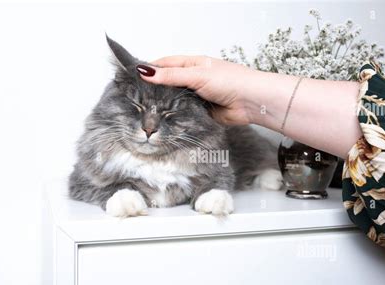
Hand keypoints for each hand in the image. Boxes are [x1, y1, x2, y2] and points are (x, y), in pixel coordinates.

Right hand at [137, 56, 264, 125]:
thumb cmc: (230, 81)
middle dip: (155, 90)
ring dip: (165, 105)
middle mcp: (194, 79)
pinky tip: (164, 121)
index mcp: (193, 64)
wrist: (251, 102)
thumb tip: (145, 72)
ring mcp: (197, 97)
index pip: (165, 64)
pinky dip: (176, 117)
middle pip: (168, 84)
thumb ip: (171, 76)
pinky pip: (184, 114)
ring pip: (175, 100)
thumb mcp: (197, 75)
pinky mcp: (201, 113)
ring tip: (146, 111)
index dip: (150, 69)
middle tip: (136, 97)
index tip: (133, 76)